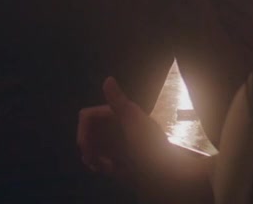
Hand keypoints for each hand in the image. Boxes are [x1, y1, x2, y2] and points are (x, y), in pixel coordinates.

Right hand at [78, 78, 211, 201]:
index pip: (88, 117)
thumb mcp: (136, 124)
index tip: (87, 148)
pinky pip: (100, 159)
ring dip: (94, 158)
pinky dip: (101, 165)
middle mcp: (116, 126)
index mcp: (118, 114)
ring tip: (108, 167)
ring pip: (91, 148)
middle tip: (97, 162)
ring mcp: (117, 142)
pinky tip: (111, 170)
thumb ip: (120, 104)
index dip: (83, 132)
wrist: (169, 173)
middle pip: (88, 134)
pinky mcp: (119, 157)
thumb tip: (108, 79)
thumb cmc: (152, 148)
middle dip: (89, 148)